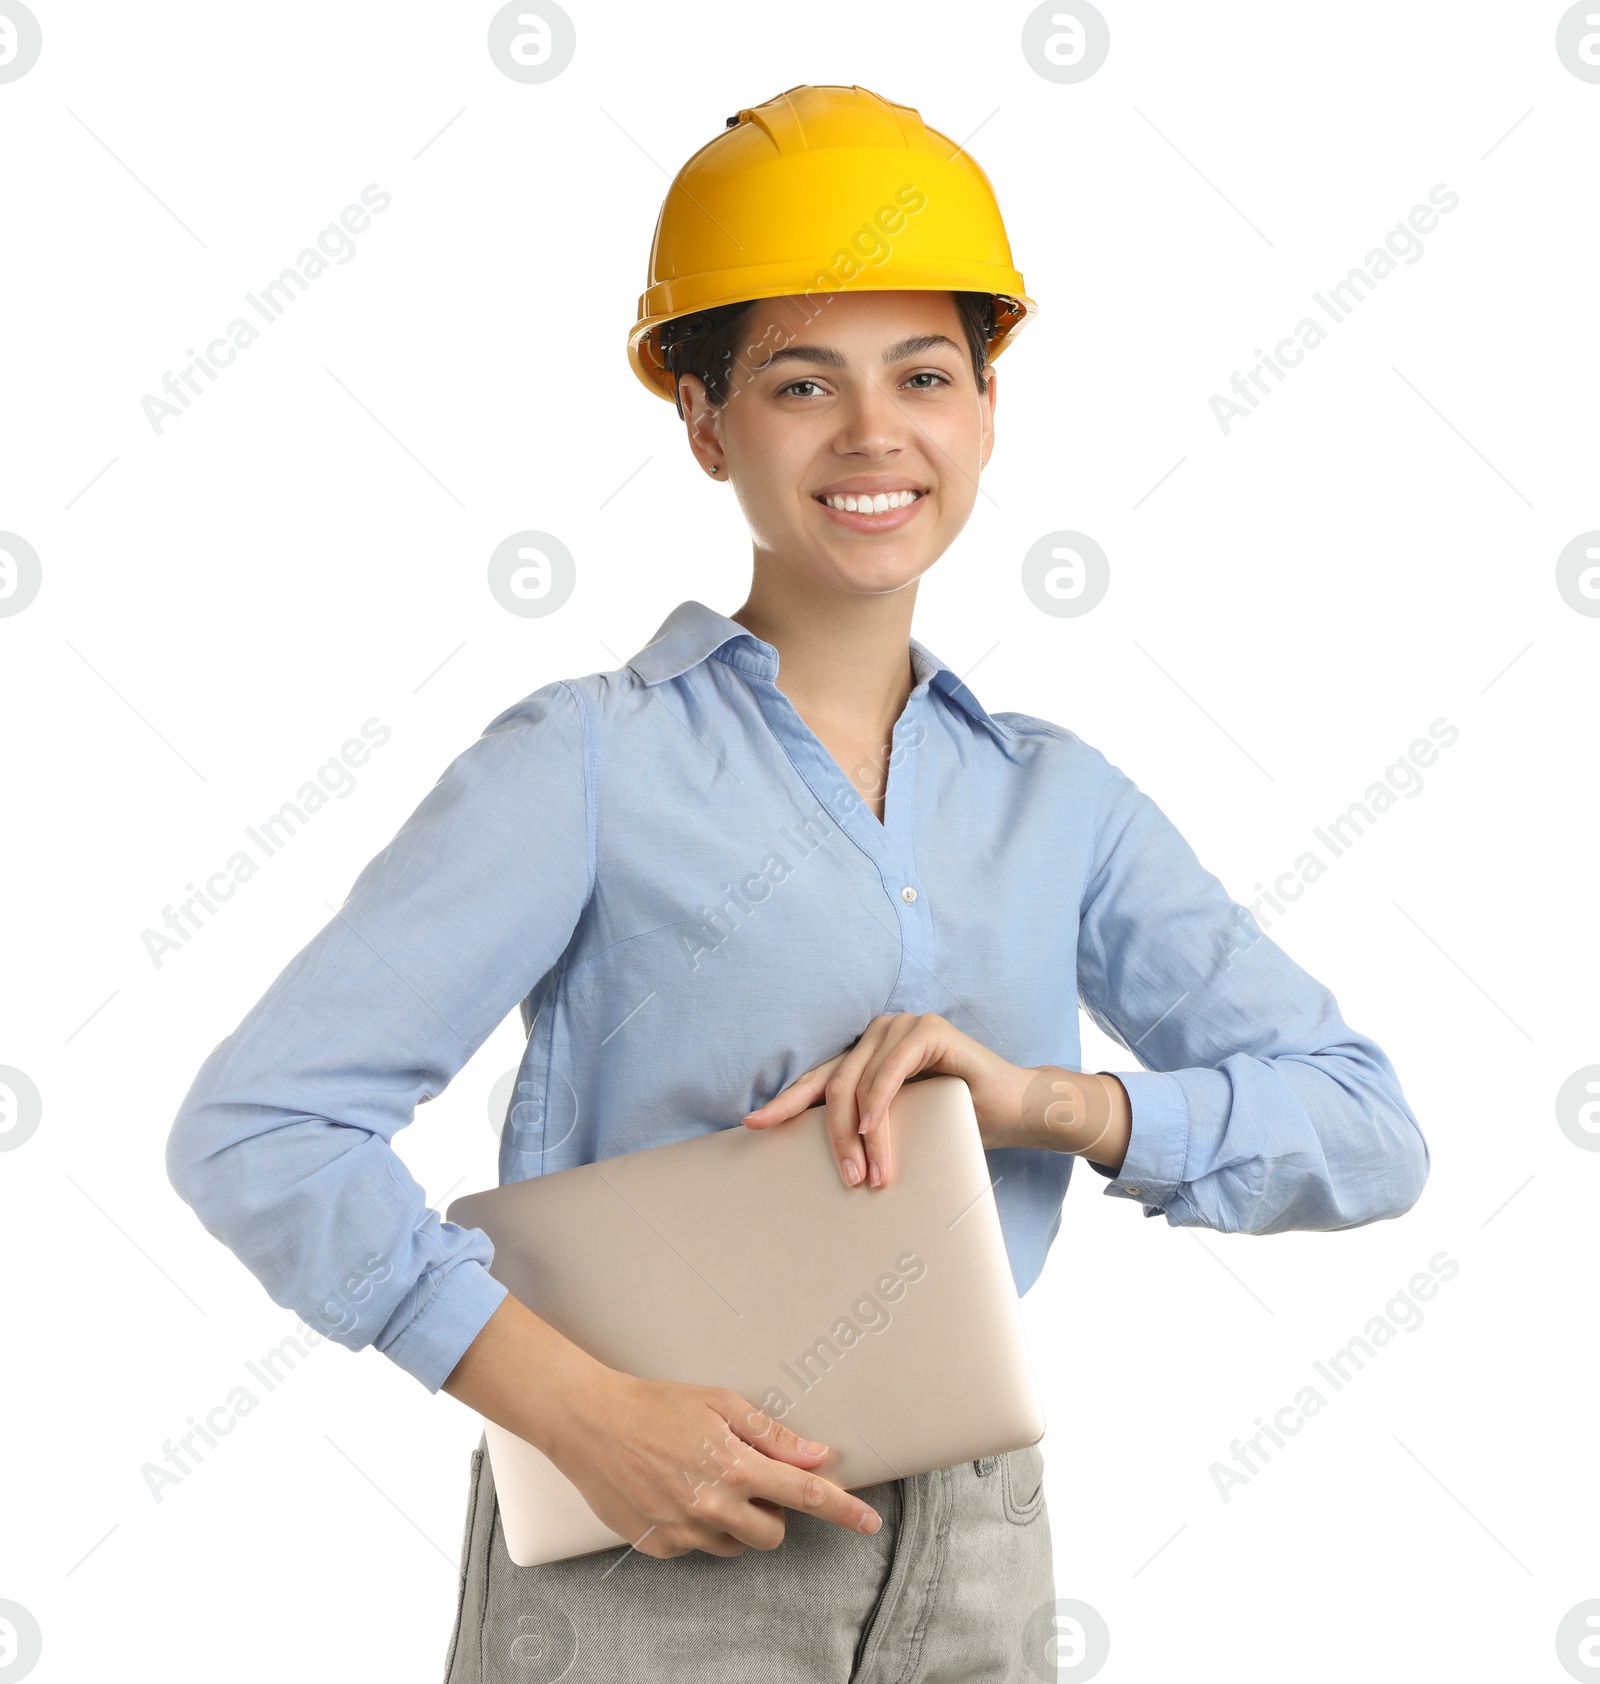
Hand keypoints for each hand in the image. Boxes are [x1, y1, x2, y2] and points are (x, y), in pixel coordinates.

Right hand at [543, 1365, 883, 1558]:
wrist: (590, 1422)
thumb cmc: (655, 1404)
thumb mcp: (719, 1403)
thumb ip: (771, 1434)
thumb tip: (816, 1456)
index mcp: (734, 1467)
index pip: (805, 1495)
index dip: (843, 1509)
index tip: (869, 1522)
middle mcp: (712, 1506)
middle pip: (774, 1533)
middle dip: (773, 1511)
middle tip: (748, 1478)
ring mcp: (683, 1531)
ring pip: (736, 1545)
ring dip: (736, 1521)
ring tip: (706, 1481)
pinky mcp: (658, 1547)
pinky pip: (697, 1547)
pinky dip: (697, 1526)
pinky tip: (676, 1492)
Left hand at [740, 1012, 1035, 1190]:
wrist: (1014, 1110)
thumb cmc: (957, 1122)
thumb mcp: (900, 1126)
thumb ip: (866, 1126)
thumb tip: (824, 1160)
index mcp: (865, 1055)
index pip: (818, 1081)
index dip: (785, 1103)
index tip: (753, 1125)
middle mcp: (878, 1033)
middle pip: (835, 1086)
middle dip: (835, 1137)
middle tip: (846, 1178)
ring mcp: (902, 1026)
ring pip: (861, 1084)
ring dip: (863, 1134)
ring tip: (868, 1174)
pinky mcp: (928, 1030)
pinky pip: (891, 1070)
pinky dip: (880, 1101)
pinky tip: (874, 1129)